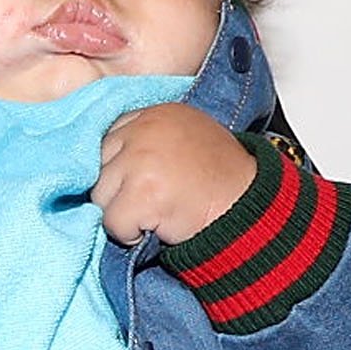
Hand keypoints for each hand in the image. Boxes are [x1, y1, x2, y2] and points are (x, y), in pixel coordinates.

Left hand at [93, 103, 256, 247]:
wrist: (252, 210)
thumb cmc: (222, 182)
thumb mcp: (186, 139)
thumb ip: (148, 140)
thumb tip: (107, 163)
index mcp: (155, 114)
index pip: (106, 140)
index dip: (118, 170)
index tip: (139, 183)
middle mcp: (145, 130)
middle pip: (98, 168)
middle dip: (118, 192)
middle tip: (154, 201)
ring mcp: (142, 160)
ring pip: (101, 196)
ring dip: (124, 213)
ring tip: (159, 212)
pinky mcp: (142, 193)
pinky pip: (113, 223)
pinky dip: (131, 235)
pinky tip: (160, 226)